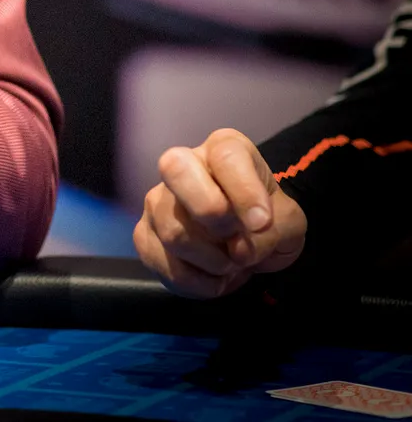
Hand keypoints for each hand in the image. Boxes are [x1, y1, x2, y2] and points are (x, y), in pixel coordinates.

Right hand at [134, 128, 306, 297]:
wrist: (246, 243)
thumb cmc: (264, 220)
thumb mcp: (287, 222)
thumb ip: (273, 229)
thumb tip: (237, 249)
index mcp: (223, 149)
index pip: (227, 156)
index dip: (244, 191)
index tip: (261, 223)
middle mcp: (182, 165)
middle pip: (175, 169)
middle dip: (209, 210)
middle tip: (235, 238)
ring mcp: (157, 201)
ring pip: (173, 231)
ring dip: (214, 260)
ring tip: (232, 263)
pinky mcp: (144, 235)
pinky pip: (164, 264)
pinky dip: (199, 282)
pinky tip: (214, 276)